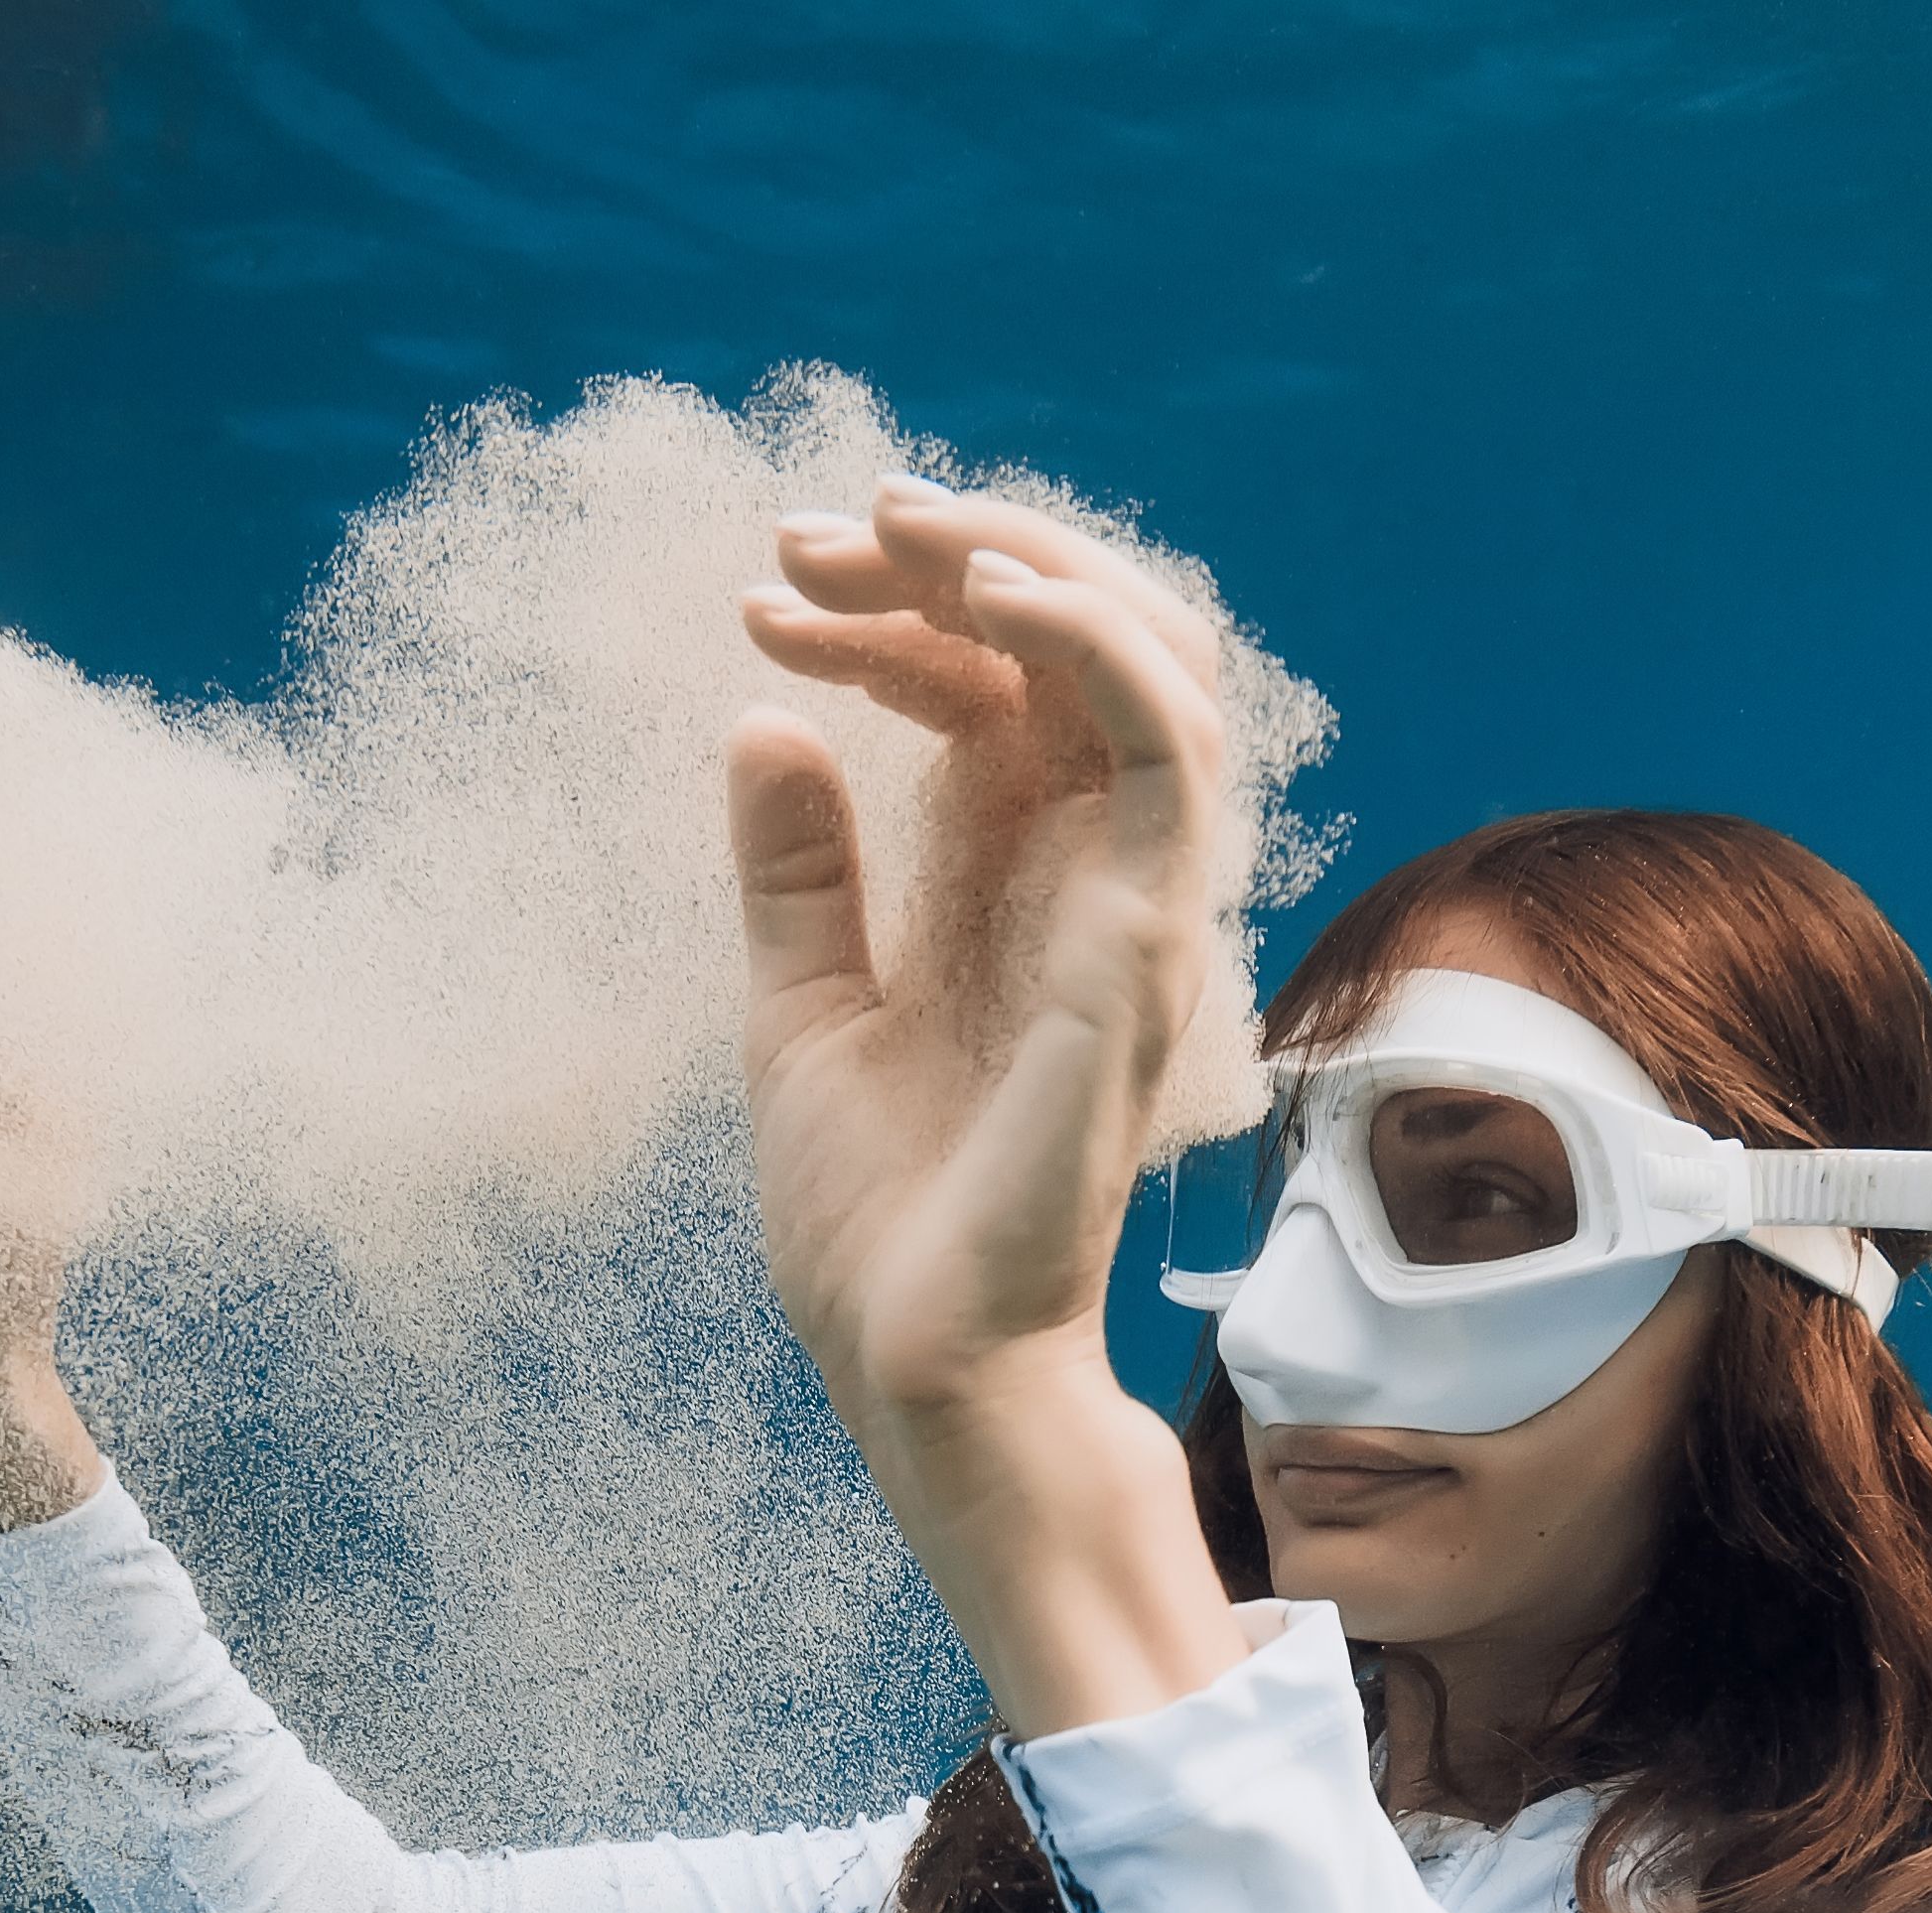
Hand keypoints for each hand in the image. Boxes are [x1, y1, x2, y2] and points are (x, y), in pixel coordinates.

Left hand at [729, 480, 1252, 1733]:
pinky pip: (1169, 749)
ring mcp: (1137, 903)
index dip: (887, 613)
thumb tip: (762, 723)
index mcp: (1017, 882)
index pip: (992, 683)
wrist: (919, 1363)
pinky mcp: (1145, 942)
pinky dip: (1097, 645)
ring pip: (1157, 662)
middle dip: (958, 553)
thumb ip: (800, 873)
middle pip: (1085, 642)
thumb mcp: (802, 1007)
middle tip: (820, 530)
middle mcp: (1095, 876)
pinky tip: (989, 601)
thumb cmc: (884, 1224)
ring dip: (1038, 563)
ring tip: (909, 533)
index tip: (763, 597)